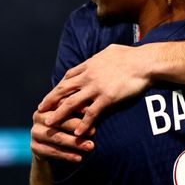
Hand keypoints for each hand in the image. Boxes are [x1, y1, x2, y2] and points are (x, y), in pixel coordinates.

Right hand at [30, 107, 94, 162]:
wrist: (54, 153)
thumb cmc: (68, 131)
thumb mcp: (73, 120)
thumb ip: (79, 113)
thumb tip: (93, 107)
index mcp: (48, 106)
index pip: (63, 105)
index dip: (78, 108)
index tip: (92, 111)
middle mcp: (38, 117)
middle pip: (59, 121)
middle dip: (78, 126)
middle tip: (94, 131)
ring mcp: (34, 132)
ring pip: (57, 137)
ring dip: (75, 143)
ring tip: (90, 146)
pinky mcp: (34, 147)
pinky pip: (52, 152)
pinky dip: (67, 155)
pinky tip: (79, 158)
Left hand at [38, 44, 153, 136]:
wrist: (144, 62)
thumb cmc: (131, 55)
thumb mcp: (111, 51)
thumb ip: (102, 56)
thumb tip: (102, 55)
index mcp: (89, 64)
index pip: (68, 76)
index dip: (59, 86)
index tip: (53, 94)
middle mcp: (88, 76)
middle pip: (63, 89)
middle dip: (50, 100)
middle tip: (40, 109)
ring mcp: (96, 87)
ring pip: (71, 102)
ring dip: (59, 114)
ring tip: (50, 123)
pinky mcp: (106, 98)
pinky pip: (91, 113)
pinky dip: (83, 124)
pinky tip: (77, 133)